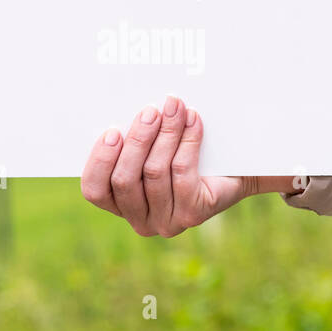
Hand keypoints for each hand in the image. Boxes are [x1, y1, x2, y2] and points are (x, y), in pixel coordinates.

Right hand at [80, 96, 297, 236]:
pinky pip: (182, 173)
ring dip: (165, 134)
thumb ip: (137, 139)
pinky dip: (187, 141)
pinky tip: (193, 120)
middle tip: (150, 111)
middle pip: (125, 180)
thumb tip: (129, 111)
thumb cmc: (188, 155)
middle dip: (137, 140)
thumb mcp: (154, 147)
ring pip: (154, 173)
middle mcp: (141, 221)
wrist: (236, 173)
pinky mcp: (192, 215)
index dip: (100, 161)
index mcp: (121, 205)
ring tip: (175, 108)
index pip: (95, 190)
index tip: (112, 131)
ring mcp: (167, 222)